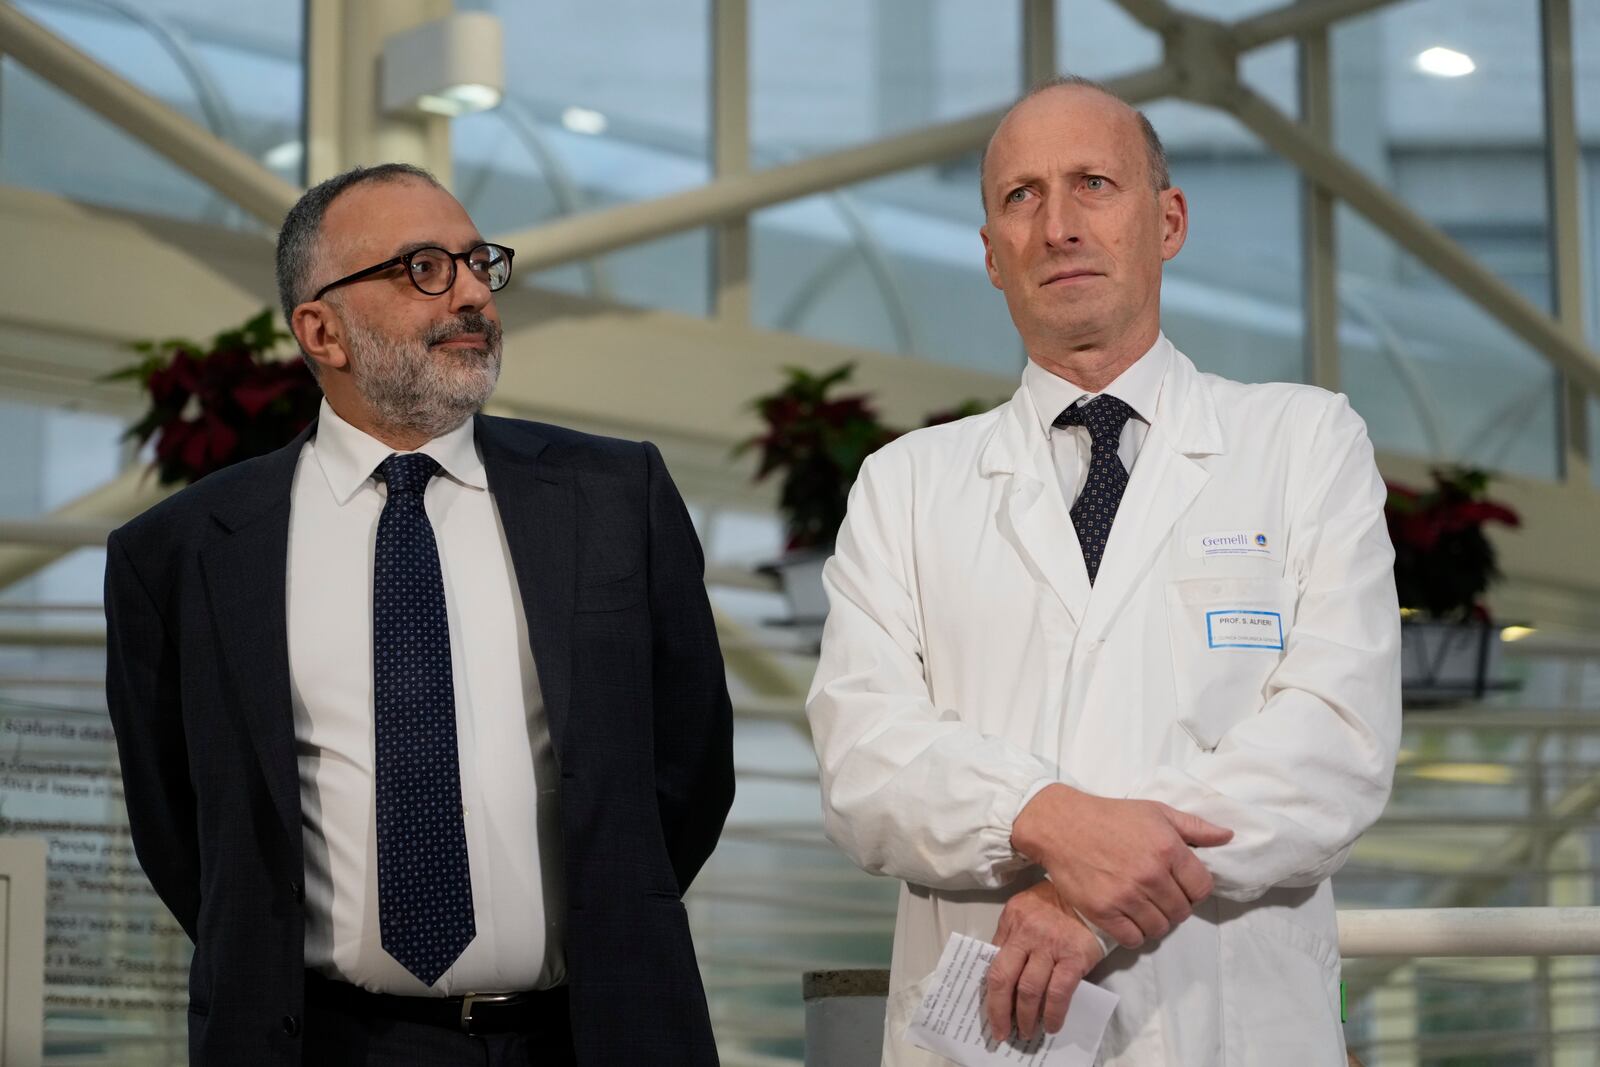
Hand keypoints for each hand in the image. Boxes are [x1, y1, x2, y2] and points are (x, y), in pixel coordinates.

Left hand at [984, 880, 1103, 1041]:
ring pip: (1029, 990)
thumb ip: (1012, 935)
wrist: (1095, 896)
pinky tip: (1051, 1025)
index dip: (990, 993)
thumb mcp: (1027, 910)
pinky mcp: (1074, 957)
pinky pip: (1058, 992)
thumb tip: (1003, 971)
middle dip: (999, 1011)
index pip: (993, 962)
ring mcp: (1050, 945)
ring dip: (1025, 1017)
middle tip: (1001, 1032)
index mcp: (1012, 919)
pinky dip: (1053, 1013)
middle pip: (1003, 978)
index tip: (992, 1013)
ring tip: (1026, 1032)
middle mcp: (1027, 932)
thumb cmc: (1058, 904)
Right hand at [1011, 784, 1231, 948]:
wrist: (1062, 825)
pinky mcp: (1103, 911)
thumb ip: (1195, 826)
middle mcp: (1150, 875)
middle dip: (1175, 905)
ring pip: (1160, 928)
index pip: (1202, 889)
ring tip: (1144, 907)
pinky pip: (1133, 939)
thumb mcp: (1156, 812)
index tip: (1181, 884)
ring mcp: (1126, 896)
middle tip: (1160, 895)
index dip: (1194, 889)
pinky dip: (1135, 933)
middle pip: (1182, 911)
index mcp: (1168, 849)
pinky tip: (1129, 918)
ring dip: (1156, 921)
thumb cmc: (1111, 816)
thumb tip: (1228, 836)